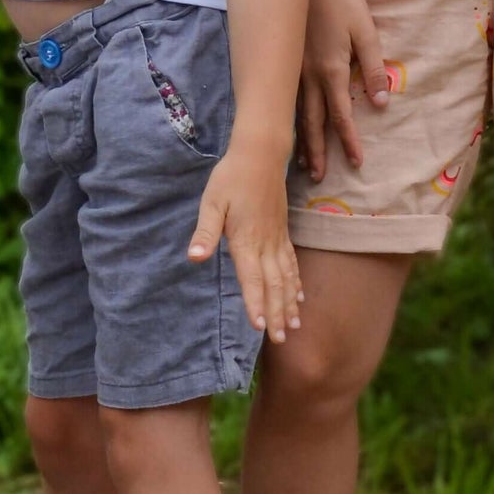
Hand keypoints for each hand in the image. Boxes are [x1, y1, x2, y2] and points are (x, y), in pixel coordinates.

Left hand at [188, 143, 304, 341]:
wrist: (260, 155)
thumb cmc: (230, 178)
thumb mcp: (211, 202)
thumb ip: (205, 233)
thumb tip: (194, 258)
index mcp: (246, 240)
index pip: (252, 278)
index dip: (256, 303)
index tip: (260, 327)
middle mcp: (265, 244)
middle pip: (273, 284)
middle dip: (276, 313)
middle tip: (281, 339)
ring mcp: (277, 239)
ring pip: (286, 277)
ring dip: (289, 303)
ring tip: (293, 326)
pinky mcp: (282, 233)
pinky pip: (292, 264)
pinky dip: (296, 283)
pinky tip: (300, 297)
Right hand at [298, 0, 388, 175]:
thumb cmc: (341, 1)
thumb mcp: (365, 31)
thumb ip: (373, 68)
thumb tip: (380, 103)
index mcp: (332, 71)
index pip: (342, 116)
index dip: (349, 141)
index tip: (357, 162)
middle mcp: (309, 76)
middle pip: (314, 122)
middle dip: (318, 151)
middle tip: (320, 177)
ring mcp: (293, 69)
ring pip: (296, 112)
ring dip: (300, 139)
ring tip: (301, 162)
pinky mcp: (285, 60)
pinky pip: (286, 97)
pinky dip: (287, 117)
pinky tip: (285, 125)